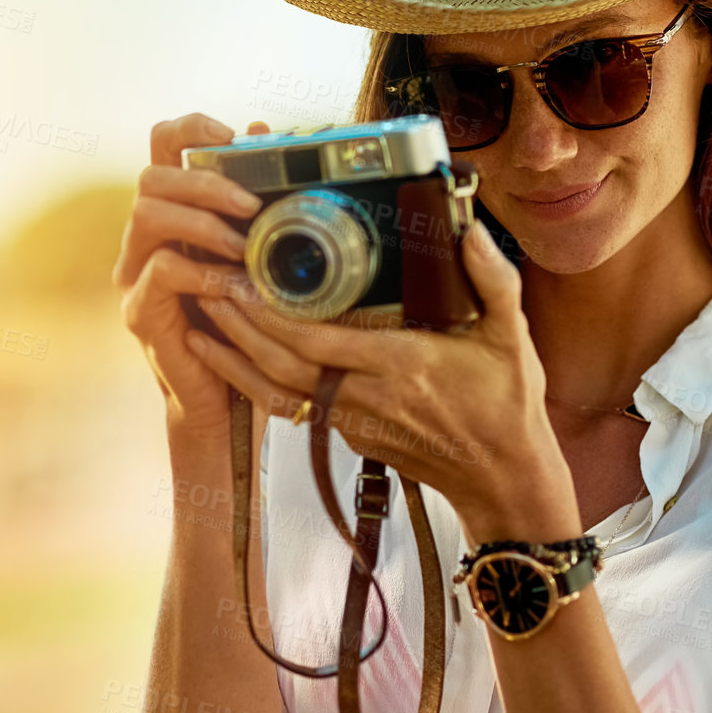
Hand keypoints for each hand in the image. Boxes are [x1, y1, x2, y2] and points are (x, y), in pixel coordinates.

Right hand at [113, 113, 271, 439]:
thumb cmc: (244, 321)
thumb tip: (266, 131)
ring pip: (146, 216)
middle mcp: (145, 239)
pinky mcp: (140, 311)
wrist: (225, 398)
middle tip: (251, 206)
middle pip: (151, 178)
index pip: (160, 147)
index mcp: (173, 214)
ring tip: (243, 245)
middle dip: (205, 183)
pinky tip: (233, 285)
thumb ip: (256, 200)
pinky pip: (161, 271)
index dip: (190, 129)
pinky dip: (202, 271)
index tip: (231, 137)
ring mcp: (135, 274)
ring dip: (202, 223)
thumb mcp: (258, 254)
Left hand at [185, 218, 582, 543]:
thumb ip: (493, 280)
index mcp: (402, 367)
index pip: (318, 341)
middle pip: (282, 363)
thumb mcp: (513, 338)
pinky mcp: (346, 433)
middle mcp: (367, 397)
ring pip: (275, 390)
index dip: (271, 315)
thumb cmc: (508, 407)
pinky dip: (252, 382)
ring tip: (198, 318)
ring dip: (233, 356)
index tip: (239, 278)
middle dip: (237, 325)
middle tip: (202, 282)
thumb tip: (472, 231)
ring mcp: (352, 420)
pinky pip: (288, 406)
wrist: (502, 481)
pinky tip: (229, 357)